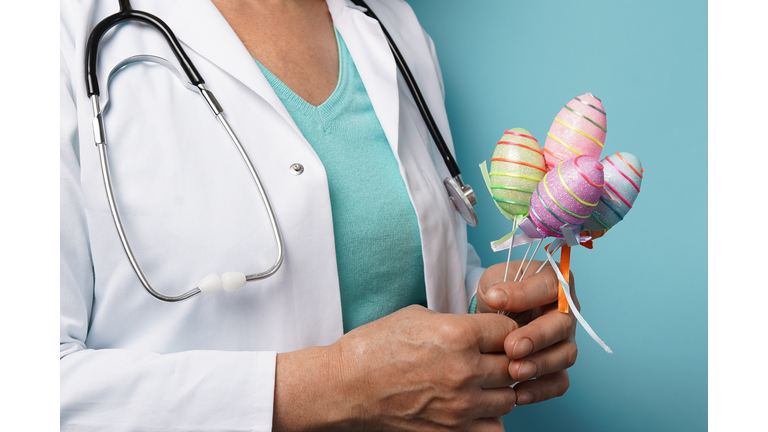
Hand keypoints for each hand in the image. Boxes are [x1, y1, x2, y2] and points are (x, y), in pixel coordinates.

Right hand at [274, 305, 519, 430]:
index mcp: (458, 335)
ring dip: (499, 389)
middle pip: (514, 365)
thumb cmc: (374, 347)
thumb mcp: (417, 317)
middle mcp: (465, 371)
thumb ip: (456, 322)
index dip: (503, 330)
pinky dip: (489, 418)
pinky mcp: (452, 431)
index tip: (493, 334)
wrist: (345, 387)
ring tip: (479, 383)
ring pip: (509, 398)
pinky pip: (493, 428)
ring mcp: (460, 405)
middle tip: (488, 357)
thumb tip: (480, 329)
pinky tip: (474, 407)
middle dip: (504, 359)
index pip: (509, 331)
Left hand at [475, 260, 578, 405]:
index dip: (525, 294)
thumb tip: (496, 298)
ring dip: (540, 365)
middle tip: (511, 347)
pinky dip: (541, 390)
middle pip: (562, 324)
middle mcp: (566, 312)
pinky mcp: (558, 365)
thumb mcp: (494, 280)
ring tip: (514, 371)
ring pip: (565, 354)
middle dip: (537, 337)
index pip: (550, 285)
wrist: (493, 313)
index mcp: (554, 283)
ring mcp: (564, 339)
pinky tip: (519, 394)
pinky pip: (559, 381)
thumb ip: (498, 287)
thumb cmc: (498, 292)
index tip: (495, 301)